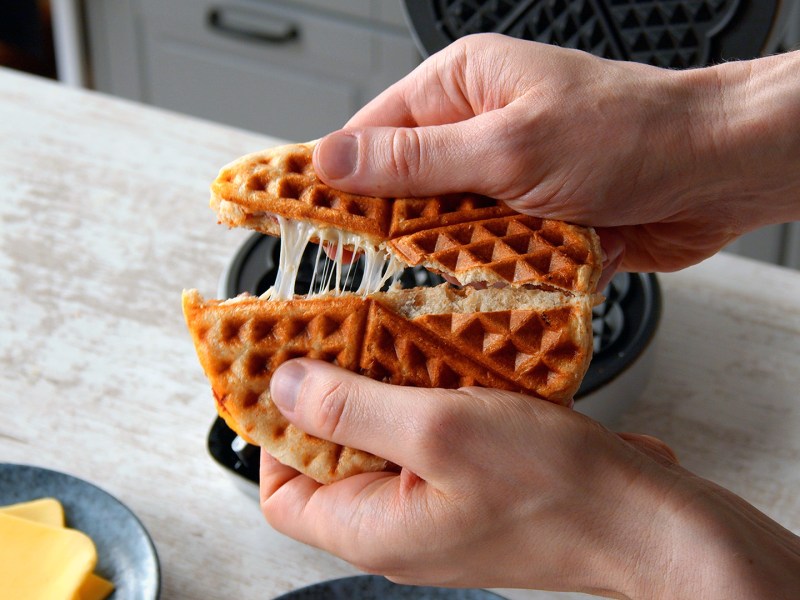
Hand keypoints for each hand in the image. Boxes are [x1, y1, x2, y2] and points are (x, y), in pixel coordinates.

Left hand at [260, 359, 799, 596]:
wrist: (647, 521)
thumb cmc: (554, 490)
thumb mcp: (438, 431)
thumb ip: (352, 408)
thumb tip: (285, 387)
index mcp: (373, 528)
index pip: (282, 491)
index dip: (272, 433)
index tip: (283, 373)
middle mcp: (399, 526)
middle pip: (332, 459)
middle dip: (332, 396)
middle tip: (342, 335)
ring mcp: (438, 508)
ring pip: (384, 442)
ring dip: (384, 390)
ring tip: (391, 337)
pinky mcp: (474, 490)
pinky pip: (430, 440)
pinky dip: (427, 398)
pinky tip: (444, 360)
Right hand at [312, 34, 799, 272]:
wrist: (718, 172)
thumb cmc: (632, 133)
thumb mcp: (510, 146)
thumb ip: (419, 160)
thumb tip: (335, 161)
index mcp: (463, 85)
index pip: (373, 132)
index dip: (337, 180)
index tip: (307, 226)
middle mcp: (480, 128)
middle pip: (404, 188)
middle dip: (390, 234)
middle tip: (363, 277)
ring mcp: (506, 177)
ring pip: (444, 229)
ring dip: (442, 260)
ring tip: (421, 293)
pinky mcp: (531, 218)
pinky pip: (486, 253)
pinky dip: (483, 277)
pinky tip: (475, 298)